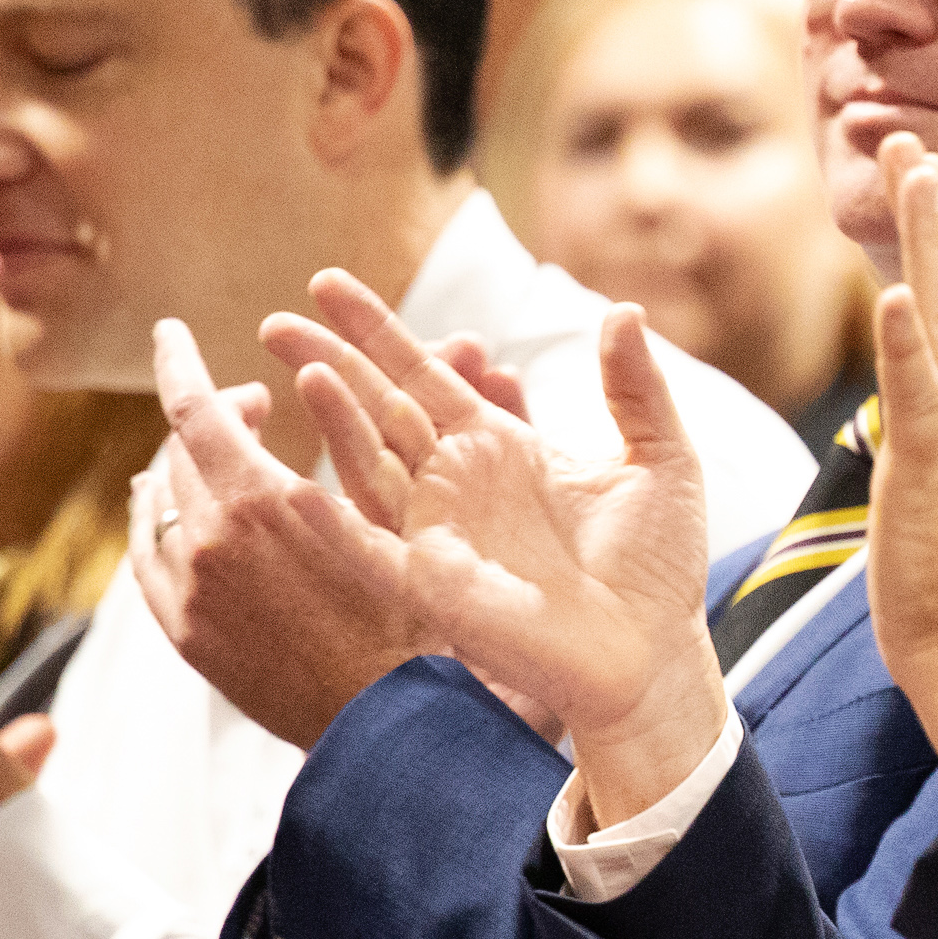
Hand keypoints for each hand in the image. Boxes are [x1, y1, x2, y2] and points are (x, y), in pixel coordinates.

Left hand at [131, 317, 429, 749]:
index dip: (179, 360)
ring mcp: (189, 590)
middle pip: (181, 449)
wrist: (389, 721)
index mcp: (262, 502)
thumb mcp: (386, 516)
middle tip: (255, 405)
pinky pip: (146, 555)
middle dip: (217, 416)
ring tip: (218, 455)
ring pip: (161, 499)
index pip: (195, 408)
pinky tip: (173, 507)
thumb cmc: (413, 615)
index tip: (172, 330)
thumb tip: (316, 380)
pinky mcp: (185, 632)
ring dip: (187, 465)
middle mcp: (210, 541)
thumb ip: (342, 444)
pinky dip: (155, 517)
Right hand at [267, 272, 718, 802]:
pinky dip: (335, 526)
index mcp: (499, 447)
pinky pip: (373, 554)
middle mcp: (456, 485)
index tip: (327, 283)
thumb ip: (636, 386)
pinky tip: (298, 490)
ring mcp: (439, 535)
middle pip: (378, 410)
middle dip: (328, 362)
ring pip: (369, 468)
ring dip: (336, 425)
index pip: (422, 374)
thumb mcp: (661, 460)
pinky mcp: (436, 589)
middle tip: (276, 322)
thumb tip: (627, 311)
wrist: (658, 655)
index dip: (376, 330)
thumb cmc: (658, 569)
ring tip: (306, 375)